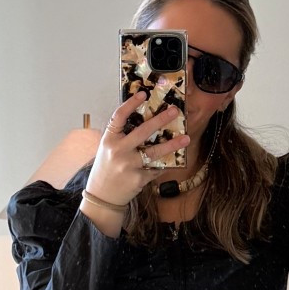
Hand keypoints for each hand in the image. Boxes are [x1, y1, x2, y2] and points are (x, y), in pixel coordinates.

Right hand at [82, 93, 187, 210]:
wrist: (102, 196)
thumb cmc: (106, 168)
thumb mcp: (108, 149)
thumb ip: (121, 136)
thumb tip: (143, 119)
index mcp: (109, 140)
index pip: (119, 117)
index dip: (131, 104)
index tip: (144, 94)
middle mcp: (118, 151)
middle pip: (142, 131)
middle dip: (160, 119)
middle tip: (175, 111)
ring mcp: (129, 165)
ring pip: (155, 152)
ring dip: (172, 145)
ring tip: (186, 138)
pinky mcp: (138, 179)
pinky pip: (156, 169)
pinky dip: (163, 165)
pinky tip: (170, 161)